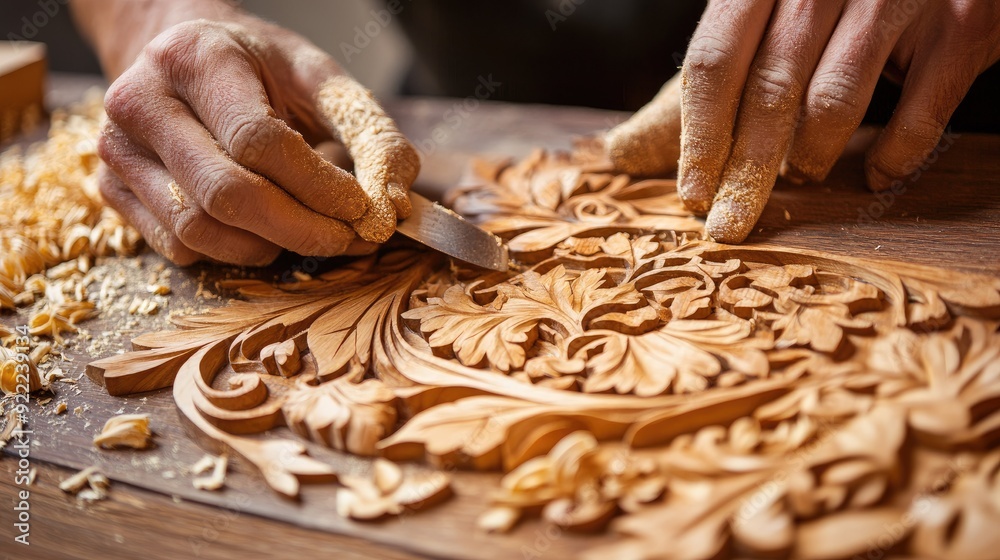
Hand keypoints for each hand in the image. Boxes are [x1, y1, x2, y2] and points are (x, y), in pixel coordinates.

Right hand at [94, 13, 418, 264]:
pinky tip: (262, 229)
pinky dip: (232, 252)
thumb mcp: (318, 80)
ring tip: (307, 230)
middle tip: (345, 239)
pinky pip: (178, 247)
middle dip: (299, 229)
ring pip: (199, 230)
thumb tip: (396, 199)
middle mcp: (143, 101)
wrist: (178, 59)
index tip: (362, 210)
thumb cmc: (255, 69)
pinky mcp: (112, 190)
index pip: (258, 142)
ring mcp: (118, 150)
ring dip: (269, 246)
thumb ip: (367, 131)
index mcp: (198, 60)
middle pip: (225, 194)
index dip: (317, 187)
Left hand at [608, 0, 999, 242]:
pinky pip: (918, 114)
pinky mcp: (961, 26)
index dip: (698, 137)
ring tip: (801, 173)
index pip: (713, 63)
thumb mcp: (758, 23)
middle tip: (728, 225)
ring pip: (834, 102)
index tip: (692, 196)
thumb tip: (622, 151)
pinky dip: (892, 157)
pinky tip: (875, 174)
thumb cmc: (831, 0)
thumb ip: (700, 85)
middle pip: (768, 91)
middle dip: (745, 170)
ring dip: (811, 156)